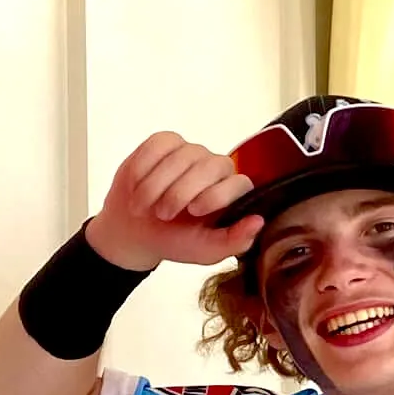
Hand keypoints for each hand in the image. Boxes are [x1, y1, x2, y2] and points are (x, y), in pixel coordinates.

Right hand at [86, 133, 263, 271]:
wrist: (134, 232)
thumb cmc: (174, 240)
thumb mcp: (205, 251)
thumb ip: (235, 241)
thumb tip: (259, 222)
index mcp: (231, 194)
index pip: (238, 183)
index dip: (216, 195)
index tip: (194, 212)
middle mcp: (215, 169)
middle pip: (210, 166)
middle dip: (182, 191)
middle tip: (163, 214)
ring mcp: (191, 153)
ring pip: (181, 156)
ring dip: (156, 185)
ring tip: (144, 206)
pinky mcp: (165, 142)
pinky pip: (159, 144)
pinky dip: (144, 167)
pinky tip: (137, 184)